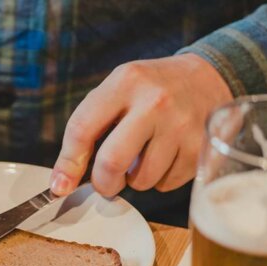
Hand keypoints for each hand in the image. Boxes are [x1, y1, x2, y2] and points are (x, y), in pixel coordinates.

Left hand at [50, 54, 232, 196]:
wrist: (207, 78)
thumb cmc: (150, 91)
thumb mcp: (117, 91)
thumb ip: (88, 128)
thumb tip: (63, 181)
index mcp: (125, 83)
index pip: (82, 129)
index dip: (67, 164)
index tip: (60, 186)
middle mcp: (154, 102)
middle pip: (112, 162)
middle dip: (103, 183)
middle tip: (106, 182)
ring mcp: (181, 125)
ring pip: (141, 180)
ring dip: (135, 179)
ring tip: (143, 156)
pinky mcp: (200, 147)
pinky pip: (166, 184)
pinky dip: (160, 179)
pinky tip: (166, 155)